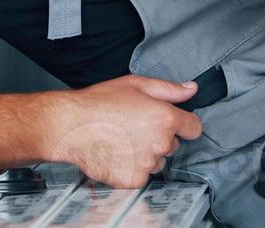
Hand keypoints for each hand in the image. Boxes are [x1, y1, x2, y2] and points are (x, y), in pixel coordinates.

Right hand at [45, 74, 204, 188]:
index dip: (183, 123)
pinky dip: (132, 167)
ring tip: (122, 139)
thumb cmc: (98, 103)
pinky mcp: (134, 179)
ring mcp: (148, 164)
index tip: (169, 122)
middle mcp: (160, 143)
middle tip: (134, 126)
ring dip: (146, 153)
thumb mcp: (134, 84)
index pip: (194, 128)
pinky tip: (117, 152)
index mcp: (165, 117)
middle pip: (173, 144)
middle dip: (159, 137)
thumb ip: (167, 89)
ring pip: (157, 161)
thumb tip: (190, 89)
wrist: (70, 125)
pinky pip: (142, 175)